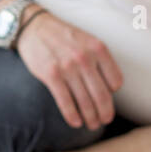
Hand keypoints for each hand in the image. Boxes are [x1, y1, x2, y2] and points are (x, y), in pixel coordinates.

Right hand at [15, 9, 122, 129]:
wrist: (34, 26)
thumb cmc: (63, 36)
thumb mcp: (87, 40)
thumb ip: (99, 59)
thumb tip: (110, 88)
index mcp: (98, 48)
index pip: (116, 81)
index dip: (112, 94)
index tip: (107, 99)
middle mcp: (85, 57)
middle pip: (102, 95)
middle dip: (105, 113)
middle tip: (104, 121)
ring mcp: (67, 66)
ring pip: (85, 101)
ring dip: (91, 118)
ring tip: (92, 125)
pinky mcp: (51, 74)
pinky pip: (65, 101)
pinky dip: (72, 116)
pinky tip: (76, 122)